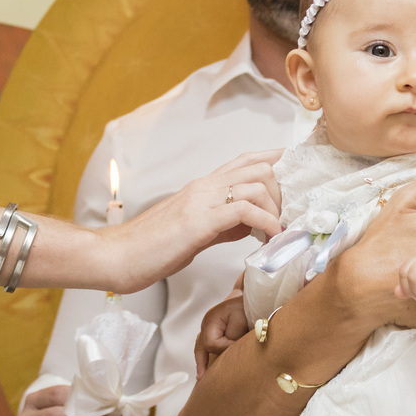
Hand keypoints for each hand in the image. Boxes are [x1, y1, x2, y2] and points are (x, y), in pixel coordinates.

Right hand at [106, 150, 283, 293]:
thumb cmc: (154, 247)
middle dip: (285, 191)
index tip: (300, 177)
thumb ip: (225, 223)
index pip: (248, 159)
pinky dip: (265, 222)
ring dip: (277, 208)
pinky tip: (270, 237)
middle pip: (261, 167)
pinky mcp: (198, 221)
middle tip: (291, 217)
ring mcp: (201, 200)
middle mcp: (205, 186)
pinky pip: (244, 211)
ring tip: (282, 232)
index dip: (278, 162)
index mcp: (204, 185)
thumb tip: (252, 223)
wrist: (115, 256)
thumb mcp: (197, 231)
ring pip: (257, 184)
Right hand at [195, 273, 248, 378]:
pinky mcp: (214, 329)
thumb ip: (233, 337)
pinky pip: (206, 345)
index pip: (211, 343)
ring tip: (201, 377)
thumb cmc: (247, 306)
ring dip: (202, 360)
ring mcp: (209, 326)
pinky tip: (206, 367)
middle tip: (202, 378)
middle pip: (200, 347)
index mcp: (211, 320)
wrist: (251, 294)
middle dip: (202, 362)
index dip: (223, 348)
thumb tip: (230, 353)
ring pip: (201, 347)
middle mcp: (206, 323)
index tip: (237, 347)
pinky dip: (206, 355)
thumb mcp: (241, 320)